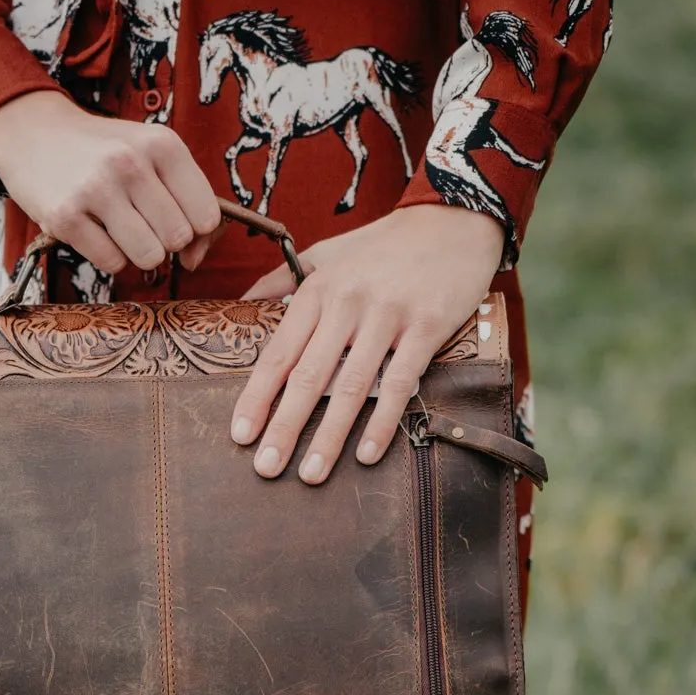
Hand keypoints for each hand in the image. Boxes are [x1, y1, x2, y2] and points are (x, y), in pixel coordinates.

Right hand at [0, 89, 220, 275]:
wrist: (35, 133)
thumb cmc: (105, 152)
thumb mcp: (152, 157)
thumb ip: (188, 203)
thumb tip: (194, 261)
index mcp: (162, 144)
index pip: (206, 217)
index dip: (195, 230)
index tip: (174, 220)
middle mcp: (130, 163)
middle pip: (178, 239)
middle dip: (164, 239)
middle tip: (140, 220)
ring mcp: (96, 189)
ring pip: (149, 257)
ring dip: (138, 252)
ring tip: (119, 227)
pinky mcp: (65, 217)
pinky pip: (112, 263)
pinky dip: (108, 256)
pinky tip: (94, 229)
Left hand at [230, 205, 504, 483]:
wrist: (455, 220)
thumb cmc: (387, 244)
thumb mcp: (328, 252)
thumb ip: (284, 278)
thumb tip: (243, 303)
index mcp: (317, 289)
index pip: (278, 352)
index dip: (257, 397)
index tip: (240, 435)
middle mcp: (347, 302)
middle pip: (308, 376)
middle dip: (284, 426)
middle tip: (266, 468)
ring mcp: (388, 315)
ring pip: (351, 386)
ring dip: (329, 436)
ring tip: (311, 474)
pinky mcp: (427, 327)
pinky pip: (399, 383)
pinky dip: (382, 422)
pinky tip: (367, 455)